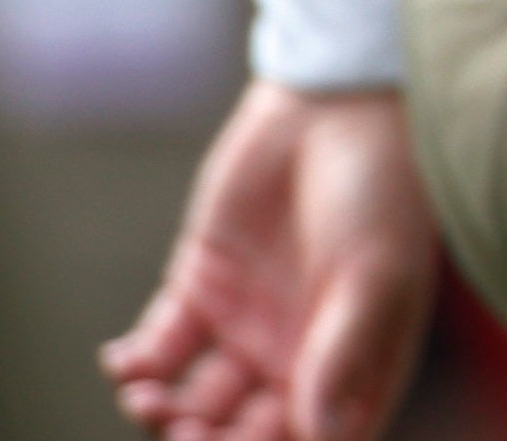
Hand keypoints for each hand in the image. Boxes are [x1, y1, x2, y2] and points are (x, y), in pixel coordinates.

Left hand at [99, 81, 439, 440]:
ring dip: (165, 413)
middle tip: (181, 431)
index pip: (309, 440)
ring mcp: (247, 326)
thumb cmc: (381, 186)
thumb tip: (323, 435)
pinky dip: (137, 366)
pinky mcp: (201, 287)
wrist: (336, 100)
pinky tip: (125, 364)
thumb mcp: (373, 272)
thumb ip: (343, 353)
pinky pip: (162, 349)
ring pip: (195, 401)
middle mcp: (299, 358)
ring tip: (146, 398)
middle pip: (244, 432)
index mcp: (354, 366)